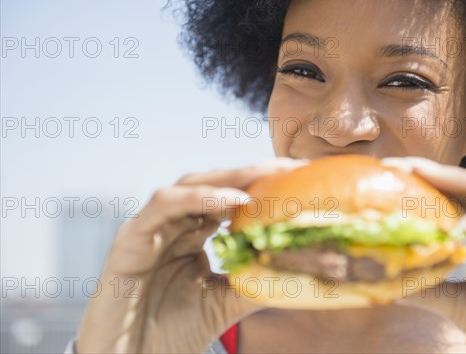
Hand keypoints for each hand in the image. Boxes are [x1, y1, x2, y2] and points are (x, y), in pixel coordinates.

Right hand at [76, 158, 306, 352]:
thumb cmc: (170, 333)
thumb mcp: (223, 303)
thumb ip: (254, 284)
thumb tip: (298, 272)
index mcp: (192, 234)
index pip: (229, 197)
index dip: (262, 185)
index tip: (300, 178)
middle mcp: (173, 224)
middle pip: (214, 184)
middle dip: (252, 172)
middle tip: (290, 167)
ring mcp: (151, 227)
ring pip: (190, 186)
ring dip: (230, 179)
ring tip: (266, 176)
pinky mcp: (131, 237)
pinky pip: (166, 205)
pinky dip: (199, 197)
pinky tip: (232, 200)